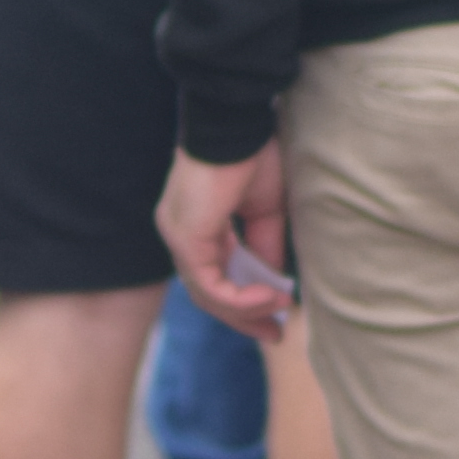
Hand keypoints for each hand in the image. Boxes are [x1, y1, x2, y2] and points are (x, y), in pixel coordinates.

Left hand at [160, 144, 296, 334]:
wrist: (238, 123)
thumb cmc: (253, 153)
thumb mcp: (267, 210)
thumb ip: (266, 247)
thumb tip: (275, 283)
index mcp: (197, 225)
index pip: (214, 276)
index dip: (245, 301)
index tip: (276, 315)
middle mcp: (181, 234)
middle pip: (208, 293)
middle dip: (243, 318)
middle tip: (274, 335)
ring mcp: (179, 237)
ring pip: (207, 295)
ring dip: (246, 310)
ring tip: (279, 311)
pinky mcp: (186, 238)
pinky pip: (210, 285)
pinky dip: (241, 298)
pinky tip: (269, 297)